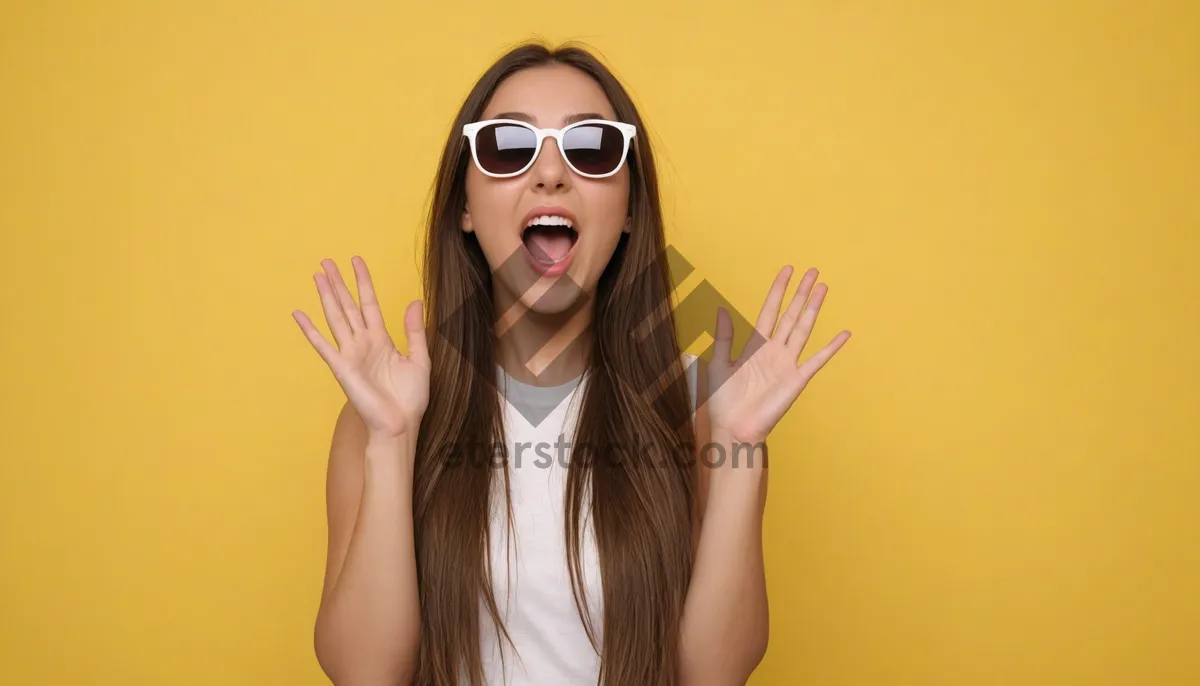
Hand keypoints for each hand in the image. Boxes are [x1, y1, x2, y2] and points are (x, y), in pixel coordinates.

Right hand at [292, 257, 429, 442]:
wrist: (401, 425)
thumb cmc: (410, 398)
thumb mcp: (419, 359)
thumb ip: (414, 331)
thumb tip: (414, 301)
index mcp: (381, 340)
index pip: (369, 304)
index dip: (363, 282)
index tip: (356, 261)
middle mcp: (363, 343)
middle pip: (348, 306)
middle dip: (338, 283)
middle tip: (326, 261)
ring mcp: (351, 354)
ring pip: (336, 317)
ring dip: (326, 296)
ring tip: (317, 275)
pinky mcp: (342, 367)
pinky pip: (323, 345)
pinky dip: (310, 330)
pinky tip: (298, 314)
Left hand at [707, 266, 850, 445]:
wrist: (733, 428)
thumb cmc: (724, 400)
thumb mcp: (719, 364)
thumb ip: (725, 337)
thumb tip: (721, 309)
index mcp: (755, 346)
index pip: (770, 311)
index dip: (778, 291)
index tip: (787, 271)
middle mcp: (774, 350)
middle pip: (791, 315)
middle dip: (801, 293)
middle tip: (813, 271)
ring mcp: (787, 364)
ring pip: (803, 329)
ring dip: (813, 309)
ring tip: (823, 289)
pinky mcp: (797, 379)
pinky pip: (817, 360)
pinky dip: (831, 347)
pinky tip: (844, 334)